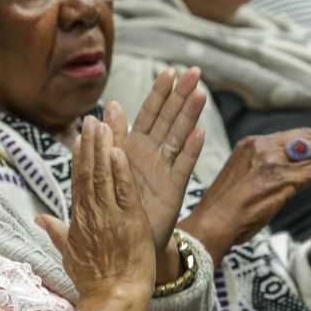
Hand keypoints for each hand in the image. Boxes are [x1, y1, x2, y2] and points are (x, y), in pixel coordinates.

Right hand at [36, 117, 154, 310]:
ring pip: (104, 176)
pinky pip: (124, 191)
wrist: (112, 298)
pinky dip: (120, 170)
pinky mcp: (130, 222)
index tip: (79, 139)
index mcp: (78, 220)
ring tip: (103, 125)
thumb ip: (56, 232)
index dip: (78, 159)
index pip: (77, 182)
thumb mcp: (69, 254)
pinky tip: (119, 151)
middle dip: (89, 145)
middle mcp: (91, 214)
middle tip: (90, 120)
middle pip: (87, 173)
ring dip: (103, 149)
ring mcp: (110, 217)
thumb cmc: (93, 281)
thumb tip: (38, 220)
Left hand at [105, 68, 205, 272]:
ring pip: (179, 137)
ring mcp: (165, 169)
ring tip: (200, 93)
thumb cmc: (119, 201)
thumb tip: (109, 104)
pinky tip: (199, 133)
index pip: (149, 113)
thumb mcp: (111, 165)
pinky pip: (182, 167)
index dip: (159, 93)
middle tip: (194, 72)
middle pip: (169, 119)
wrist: (127, 238)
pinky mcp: (173, 189)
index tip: (169, 71)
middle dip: (181, 95)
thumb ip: (113, 136)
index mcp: (135, 146)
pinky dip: (190, 151)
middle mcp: (154, 154)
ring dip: (189, 116)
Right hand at [180, 125, 310, 261]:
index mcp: (250, 145)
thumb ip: (265, 170)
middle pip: (308, 137)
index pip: (294, 135)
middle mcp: (259, 146)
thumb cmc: (225, 212)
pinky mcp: (278, 178)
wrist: (211, 226)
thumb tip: (290, 174)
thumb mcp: (245, 181)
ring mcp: (269, 160)